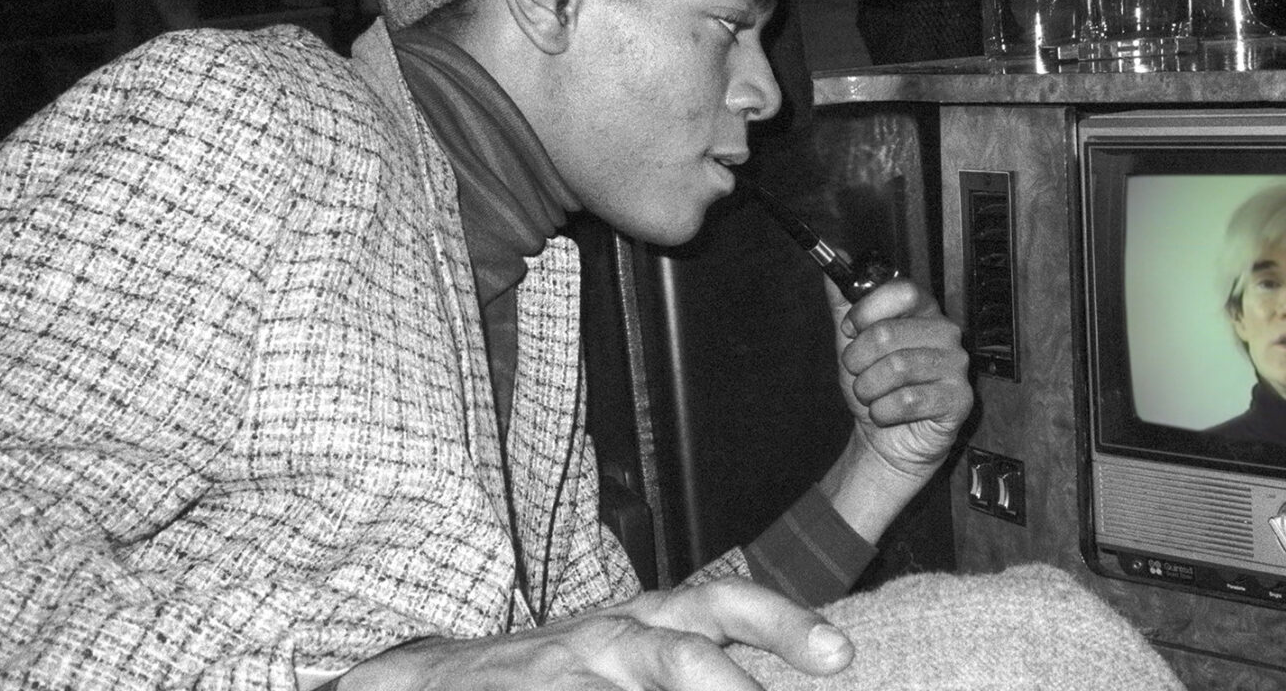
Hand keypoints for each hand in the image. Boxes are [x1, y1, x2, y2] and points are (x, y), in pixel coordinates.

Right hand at [337, 577, 851, 690]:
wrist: (444, 683)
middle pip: (688, 641)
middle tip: (814, 667)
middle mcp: (617, 635)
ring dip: (703, 685)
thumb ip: (696, 663)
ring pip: (644, 676)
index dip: (784, 622)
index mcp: (650, 617)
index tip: (841, 654)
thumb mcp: (634, 654)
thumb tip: (800, 665)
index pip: (727, 602)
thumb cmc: (563, 672)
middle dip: (744, 666)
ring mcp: (574, 671)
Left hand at [820, 277, 972, 538]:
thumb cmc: (875, 386)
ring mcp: (957, 366)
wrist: (885, 437)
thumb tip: (836, 256)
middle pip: (890, 332)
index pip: (902, 290)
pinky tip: (884, 414)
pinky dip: (884, 411)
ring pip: (897, 367)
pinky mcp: (960, 399)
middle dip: (858, 359)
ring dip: (868, 388)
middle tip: (856, 372)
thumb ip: (844, 301)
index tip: (850, 329)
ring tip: (869, 395)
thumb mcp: (851, 342)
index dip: (867, 310)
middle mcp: (946, 333)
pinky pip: (910, 400)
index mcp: (924, 311)